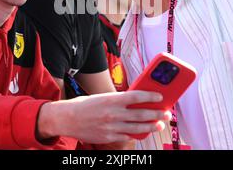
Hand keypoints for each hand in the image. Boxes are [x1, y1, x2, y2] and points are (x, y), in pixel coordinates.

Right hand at [37, 90, 170, 143]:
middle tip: (166, 113)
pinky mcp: (108, 137)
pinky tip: (143, 132)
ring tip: (159, 124)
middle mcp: (113, 113)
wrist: (66, 118)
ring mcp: (111, 127)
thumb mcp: (102, 97)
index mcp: (112, 99)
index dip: (150, 96)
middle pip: (141, 113)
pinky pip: (126, 135)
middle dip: (156, 113)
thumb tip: (134, 101)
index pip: (136, 96)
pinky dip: (136, 133)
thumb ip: (117, 100)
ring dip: (151, 126)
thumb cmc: (84, 105)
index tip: (160, 96)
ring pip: (137, 127)